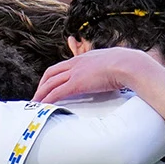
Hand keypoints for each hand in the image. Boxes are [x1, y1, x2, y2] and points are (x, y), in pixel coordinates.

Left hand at [34, 48, 150, 101]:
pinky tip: (43, 106)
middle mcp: (76, 63)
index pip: (63, 66)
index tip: (51, 84)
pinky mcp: (76, 84)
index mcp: (85, 58)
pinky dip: (47, 99)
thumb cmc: (127, 65)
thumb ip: (110, 68)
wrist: (128, 64)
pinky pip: (57, 92)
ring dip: (41, 93)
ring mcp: (75, 73)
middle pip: (51, 73)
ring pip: (50, 83)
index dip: (54, 75)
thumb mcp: (114, 63)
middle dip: (43, 84)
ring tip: (35, 103)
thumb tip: (116, 76)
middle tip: (39, 95)